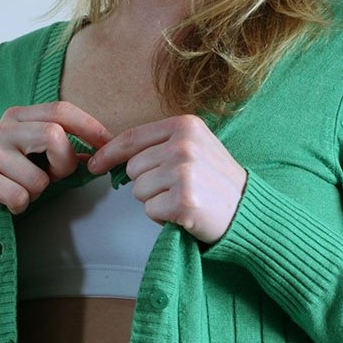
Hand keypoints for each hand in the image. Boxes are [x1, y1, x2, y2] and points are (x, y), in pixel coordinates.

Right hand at [0, 102, 111, 224]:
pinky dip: (21, 205)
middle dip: (64, 164)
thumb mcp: (38, 156)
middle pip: (53, 135)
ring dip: (38, 192)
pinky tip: (8, 201)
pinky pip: (20, 196)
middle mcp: (2, 127)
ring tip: (22, 189)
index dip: (89, 127)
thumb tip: (103, 151)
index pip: (61, 110)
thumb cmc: (10, 175)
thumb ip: (65, 148)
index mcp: (19, 116)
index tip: (107, 146)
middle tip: (56, 177)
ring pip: (38, 177)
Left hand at [86, 114, 245, 243]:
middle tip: (177, 187)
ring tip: (183, 198)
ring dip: (155, 200)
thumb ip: (159, 144)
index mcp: (185, 126)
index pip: (132, 138)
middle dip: (147, 182)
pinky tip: (185, 212)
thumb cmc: (216, 181)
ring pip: (139, 190)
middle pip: (133, 168)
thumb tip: (111, 154)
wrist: (248, 210)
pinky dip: (163, 217)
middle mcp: (184, 145)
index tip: (94, 164)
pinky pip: (150, 210)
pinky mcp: (184, 200)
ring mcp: (184, 172)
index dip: (108, 153)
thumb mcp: (193, 147)